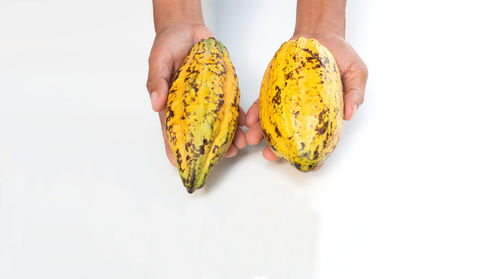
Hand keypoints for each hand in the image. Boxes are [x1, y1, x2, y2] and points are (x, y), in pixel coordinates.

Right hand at [147, 23, 246, 165]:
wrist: (188, 29)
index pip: (171, 130)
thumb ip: (156, 81)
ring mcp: (206, 99)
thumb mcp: (158, 60)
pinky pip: (230, 106)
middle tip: (219, 159)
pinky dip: (237, 116)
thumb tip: (156, 103)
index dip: (174, 148)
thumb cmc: (168, 45)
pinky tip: (244, 126)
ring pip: (217, 123)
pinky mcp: (221, 89)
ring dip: (227, 136)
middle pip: (198, 132)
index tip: (179, 164)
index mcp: (171, 103)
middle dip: (208, 148)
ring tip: (237, 147)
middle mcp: (189, 105)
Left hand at [245, 32, 367, 162]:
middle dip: (279, 149)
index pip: (320, 140)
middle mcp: (303, 113)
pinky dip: (254, 112)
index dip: (316, 155)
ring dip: (261, 133)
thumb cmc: (341, 56)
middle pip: (291, 136)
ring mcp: (286, 102)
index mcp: (324, 114)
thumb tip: (349, 114)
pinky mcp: (274, 89)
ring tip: (253, 140)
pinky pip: (262, 103)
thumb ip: (355, 93)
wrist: (320, 34)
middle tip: (271, 156)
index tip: (310, 167)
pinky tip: (249, 120)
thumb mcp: (357, 72)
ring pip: (272, 123)